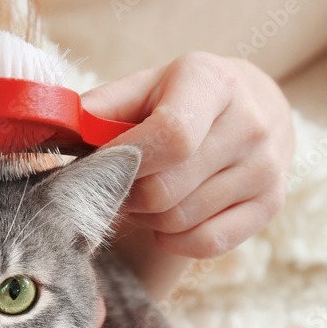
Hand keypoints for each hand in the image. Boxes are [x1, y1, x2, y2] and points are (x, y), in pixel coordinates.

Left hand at [82, 52, 294, 258]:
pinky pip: (207, 244)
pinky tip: (172, 218)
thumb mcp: (146, 87)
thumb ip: (100, 109)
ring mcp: (266, 168)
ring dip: (150, 217)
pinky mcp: (272, 204)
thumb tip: (54, 138)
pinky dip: (176, 239)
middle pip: (166, 190)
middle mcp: (250, 123)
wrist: (256, 108)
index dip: (125, 162)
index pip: (171, 136)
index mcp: (212, 83)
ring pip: (180, 220)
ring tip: (149, 194)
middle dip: (128, 195)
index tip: (102, 166)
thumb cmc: (184, 99)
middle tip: (120, 185)